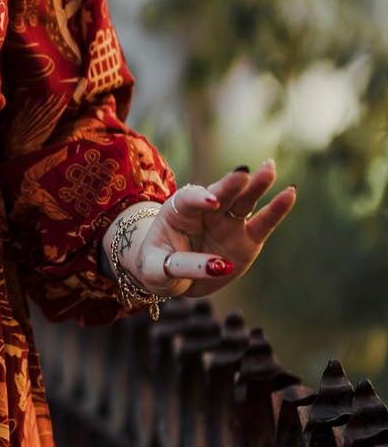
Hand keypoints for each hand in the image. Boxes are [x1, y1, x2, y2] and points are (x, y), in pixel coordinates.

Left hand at [109, 158, 297, 302]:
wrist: (172, 278)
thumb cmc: (158, 268)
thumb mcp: (157, 271)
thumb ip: (184, 266)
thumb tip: (220, 266)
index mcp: (178, 211)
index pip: (189, 200)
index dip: (199, 198)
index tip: (211, 201)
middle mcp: (206, 211)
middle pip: (220, 194)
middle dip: (231, 184)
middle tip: (242, 173)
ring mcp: (228, 223)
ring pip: (244, 201)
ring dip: (257, 185)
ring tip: (270, 169)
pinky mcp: (247, 238)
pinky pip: (264, 223)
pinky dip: (277, 208)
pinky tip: (290, 192)